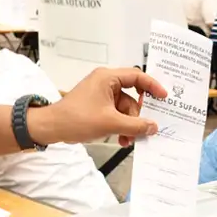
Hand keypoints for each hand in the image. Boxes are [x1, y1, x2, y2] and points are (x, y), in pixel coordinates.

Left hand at [29, 68, 166, 146]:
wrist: (52, 128)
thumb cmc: (76, 119)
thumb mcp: (110, 123)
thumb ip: (135, 125)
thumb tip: (153, 126)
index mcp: (107, 78)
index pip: (137, 76)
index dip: (153, 86)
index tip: (164, 98)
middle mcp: (105, 82)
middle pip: (132, 97)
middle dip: (137, 116)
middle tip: (143, 129)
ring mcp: (100, 95)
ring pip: (125, 109)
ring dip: (128, 125)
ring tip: (128, 140)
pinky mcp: (97, 106)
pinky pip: (115, 114)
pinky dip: (120, 125)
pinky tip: (121, 138)